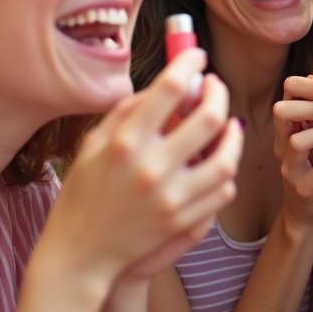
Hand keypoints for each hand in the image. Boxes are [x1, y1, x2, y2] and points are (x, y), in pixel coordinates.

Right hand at [35, 49, 242, 290]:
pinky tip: (220, 159)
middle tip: (214, 86)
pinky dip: (227, 170)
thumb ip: (126, 112)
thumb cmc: (82, 195)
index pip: (170, 88)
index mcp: (125, 142)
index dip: (189, 63)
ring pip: (226, 157)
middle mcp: (151, 167)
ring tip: (228, 122)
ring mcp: (171, 198)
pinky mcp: (182, 221)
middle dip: (218, 93)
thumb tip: (161, 84)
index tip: (196, 56)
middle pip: (208, 118)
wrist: (79, 255)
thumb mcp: (92, 145)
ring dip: (233, 134)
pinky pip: (222, 190)